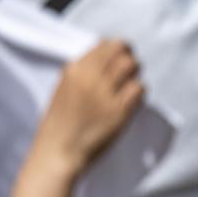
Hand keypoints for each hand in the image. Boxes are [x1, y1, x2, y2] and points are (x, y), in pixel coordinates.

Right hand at [26, 40, 143, 175]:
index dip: (116, 49)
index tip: (117, 58)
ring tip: (128, 85)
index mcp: (73, 70)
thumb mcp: (64, 88)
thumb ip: (83, 73)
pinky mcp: (119, 110)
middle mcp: (89, 77)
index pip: (104, 45)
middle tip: (128, 71)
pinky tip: (131, 101)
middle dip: (129, 58)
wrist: (58, 151)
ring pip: (132, 66)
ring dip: (135, 73)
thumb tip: (107, 58)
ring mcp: (105, 93)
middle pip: (122, 51)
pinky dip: (139, 92)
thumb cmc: (60, 123)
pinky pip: (139, 88)